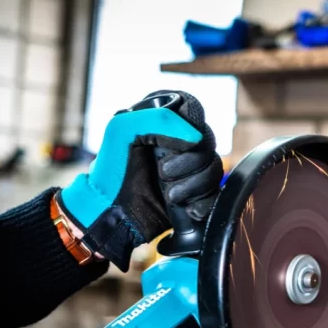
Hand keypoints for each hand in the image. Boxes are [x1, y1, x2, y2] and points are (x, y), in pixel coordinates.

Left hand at [59, 90, 222, 270]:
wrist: (111, 217)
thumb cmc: (110, 173)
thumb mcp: (123, 129)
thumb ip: (158, 119)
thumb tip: (194, 138)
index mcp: (161, 125)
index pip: (193, 111)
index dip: (191, 125)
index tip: (179, 143)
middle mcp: (177, 147)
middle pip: (208, 142)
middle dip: (190, 162)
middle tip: (163, 174)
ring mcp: (187, 173)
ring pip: (215, 169)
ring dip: (195, 185)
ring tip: (170, 197)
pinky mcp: (194, 198)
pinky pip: (216, 195)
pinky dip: (204, 203)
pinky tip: (188, 210)